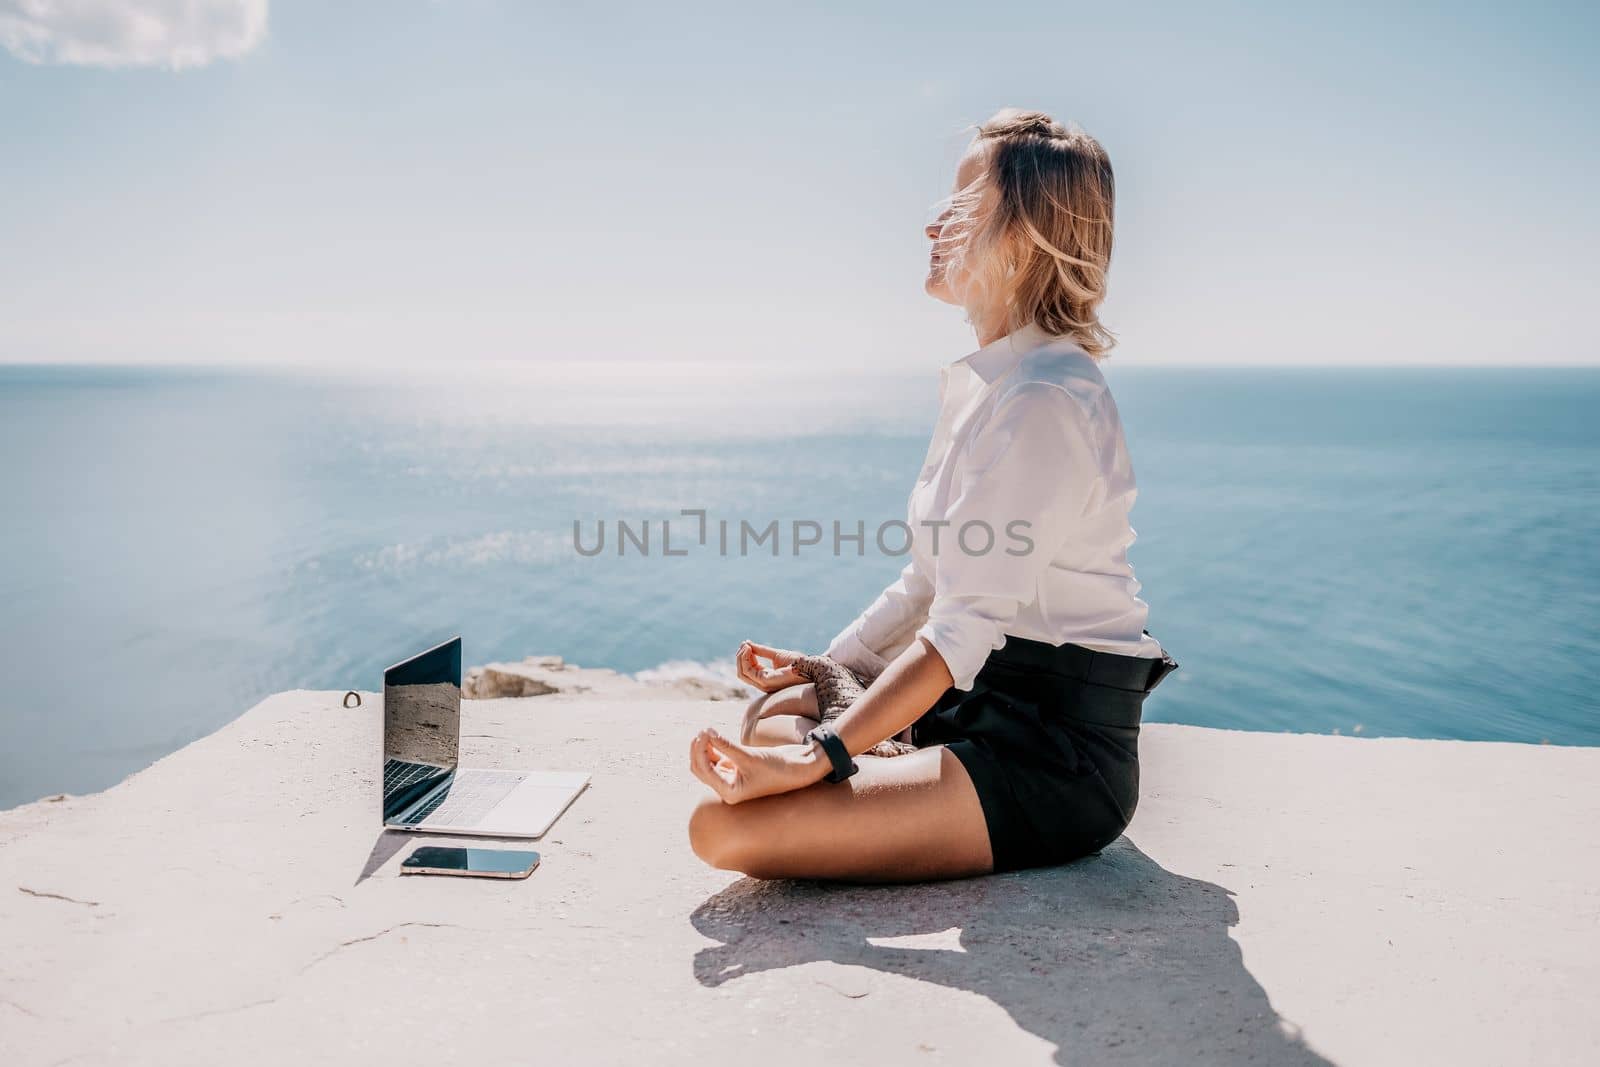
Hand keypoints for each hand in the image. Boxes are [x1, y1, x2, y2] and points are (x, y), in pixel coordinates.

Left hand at [689, 727, 829, 803]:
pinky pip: (718, 758)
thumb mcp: (750, 756)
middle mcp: (728, 788)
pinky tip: (715, 735)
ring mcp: (732, 778)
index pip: (705, 771)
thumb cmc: (777, 766)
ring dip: (704, 747)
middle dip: (698, 750)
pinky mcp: (738, 768)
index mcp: (729, 792)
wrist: (799, 768)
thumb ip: (726, 745)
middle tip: (703, 730)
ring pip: (708, 763)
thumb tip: (706, 731)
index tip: (705, 730)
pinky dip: (714, 747)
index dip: (701, 750)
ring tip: (707, 730)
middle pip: (702, 769)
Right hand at [735, 640, 804, 693]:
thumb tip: (747, 644)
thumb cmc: (797, 662)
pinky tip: (749, 649)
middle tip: (745, 643)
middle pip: (741, 673)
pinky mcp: (766, 681)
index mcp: (765, 678)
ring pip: (742, 673)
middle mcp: (763, 684)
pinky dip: (745, 659)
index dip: (744, 657)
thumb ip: (761, 651)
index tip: (746, 643)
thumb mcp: (776, 654)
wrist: (809, 666)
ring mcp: (764, 684)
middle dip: (740, 657)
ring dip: (741, 657)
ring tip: (746, 645)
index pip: (747, 670)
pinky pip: (748, 671)